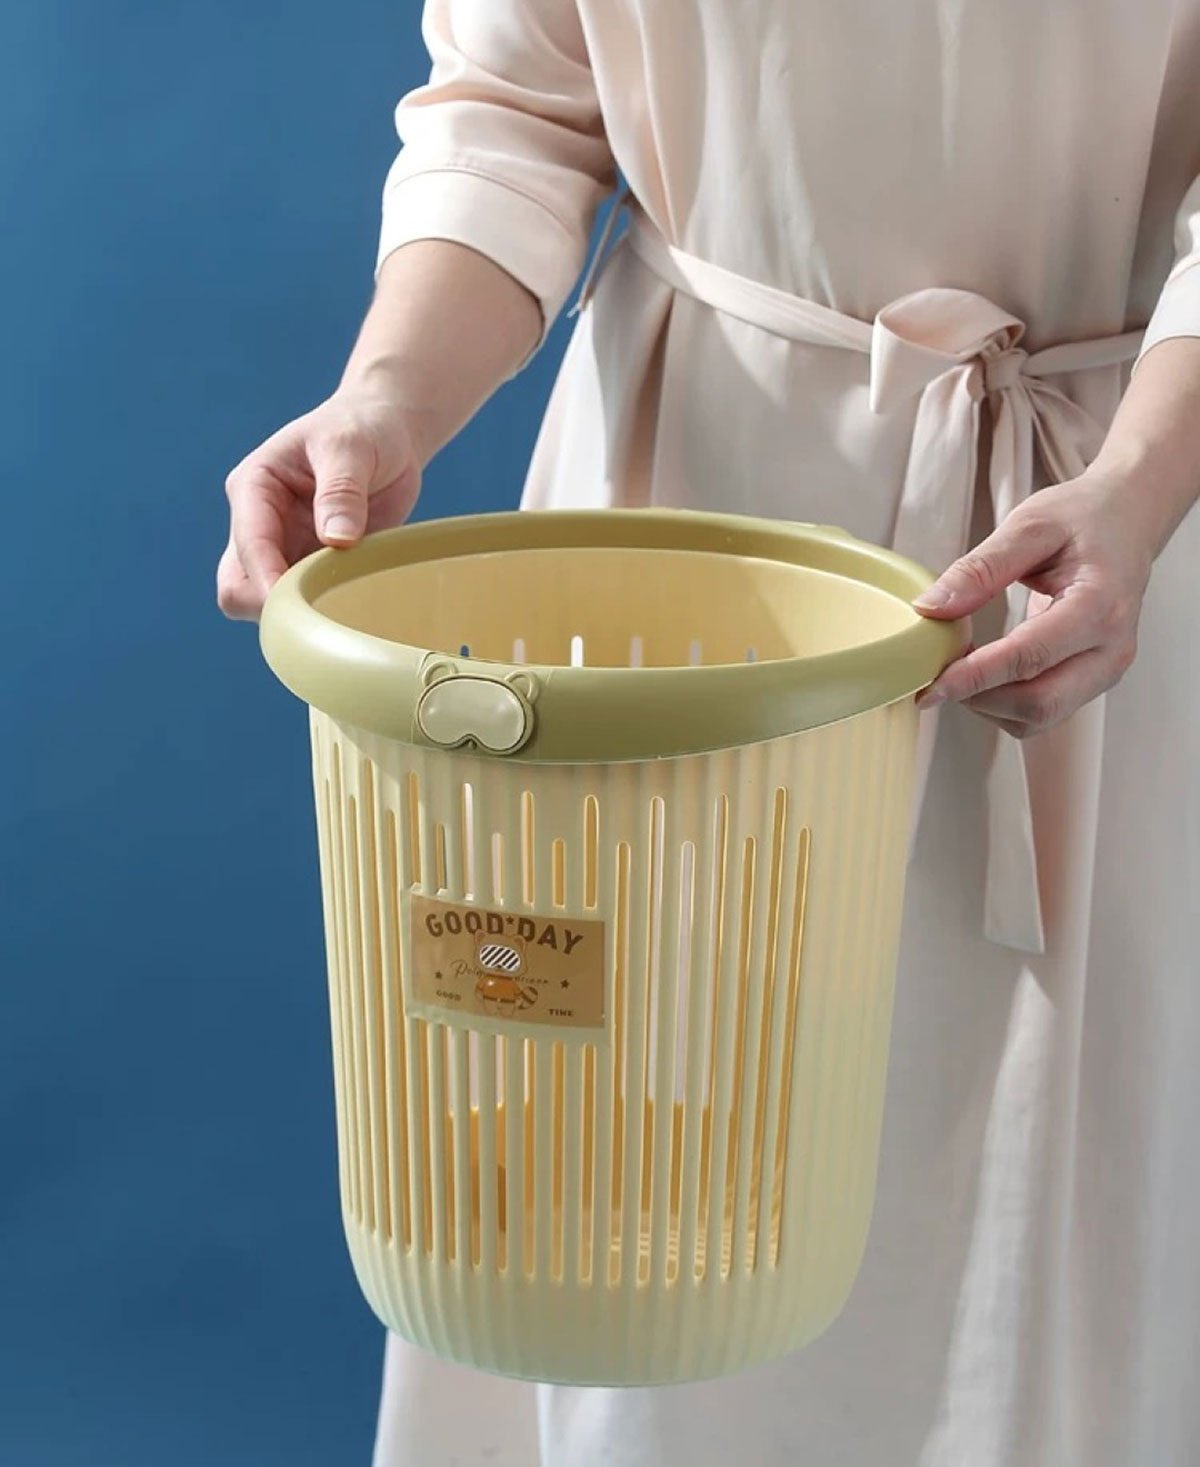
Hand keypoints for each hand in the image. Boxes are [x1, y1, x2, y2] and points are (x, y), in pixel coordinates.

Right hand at [217, 393, 422, 620]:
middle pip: (237, 588)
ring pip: (265, 604)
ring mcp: (283, 550)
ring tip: (345, 603)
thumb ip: (341, 490)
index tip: (302, 606)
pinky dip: (324, 613)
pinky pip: (306, 605)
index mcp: (254, 488)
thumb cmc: (362, 430)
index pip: (248, 546)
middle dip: (271, 606)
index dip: (269, 580)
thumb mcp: (351, 447)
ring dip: (300, 613)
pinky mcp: (311, 567)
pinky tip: (356, 605)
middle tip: (324, 611)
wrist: (388, 436)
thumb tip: (336, 539)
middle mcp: (259, 524)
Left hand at [911, 472, 1152, 737]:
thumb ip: (980, 569)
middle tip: (935, 675)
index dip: (975, 677)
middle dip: (979, 697)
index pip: (1030, 657)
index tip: (931, 685)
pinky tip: (985, 673)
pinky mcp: (1094, 680)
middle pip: (1038, 702)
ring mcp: (1106, 670)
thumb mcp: (1028, 526)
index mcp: (1099, 605)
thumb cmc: (1082, 519)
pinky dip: (1005, 704)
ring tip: (960, 668)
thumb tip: (930, 608)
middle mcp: (1111, 648)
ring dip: (989, 704)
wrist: (1126, 521)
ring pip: (1039, 716)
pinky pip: (1044, 713)